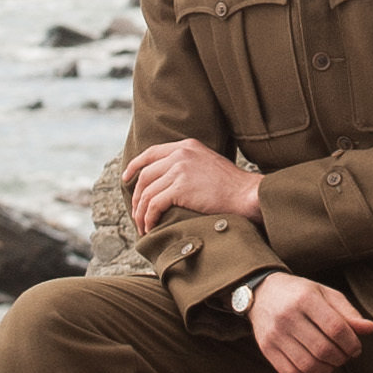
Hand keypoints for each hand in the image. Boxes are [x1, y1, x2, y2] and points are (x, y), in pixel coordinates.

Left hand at [126, 138, 260, 235]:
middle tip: (136, 213)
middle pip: (145, 175)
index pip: (151, 153)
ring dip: (141, 212)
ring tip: (142, 226)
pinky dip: (148, 218)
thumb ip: (189, 165)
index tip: (125, 178)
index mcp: (187, 145)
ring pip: (147, 192)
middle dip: (136, 197)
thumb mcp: (208, 164)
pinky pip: (154, 205)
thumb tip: (169, 180)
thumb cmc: (232, 186)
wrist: (247, 194)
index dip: (134, 166)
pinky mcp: (180, 188)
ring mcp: (180, 170)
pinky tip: (150, 227)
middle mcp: (181, 154)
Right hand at [246, 273, 372, 372]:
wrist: (263, 293)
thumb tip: (370, 329)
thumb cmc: (301, 294)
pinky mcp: (266, 349)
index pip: (336, 328)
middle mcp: (287, 316)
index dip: (352, 343)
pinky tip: (316, 368)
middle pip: (323, 349)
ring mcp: (274, 334)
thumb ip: (348, 313)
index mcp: (306, 299)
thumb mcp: (326, 294)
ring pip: (308, 365)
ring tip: (332, 362)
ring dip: (327, 369)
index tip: (356, 348)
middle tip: (345, 356)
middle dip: (341, 358)